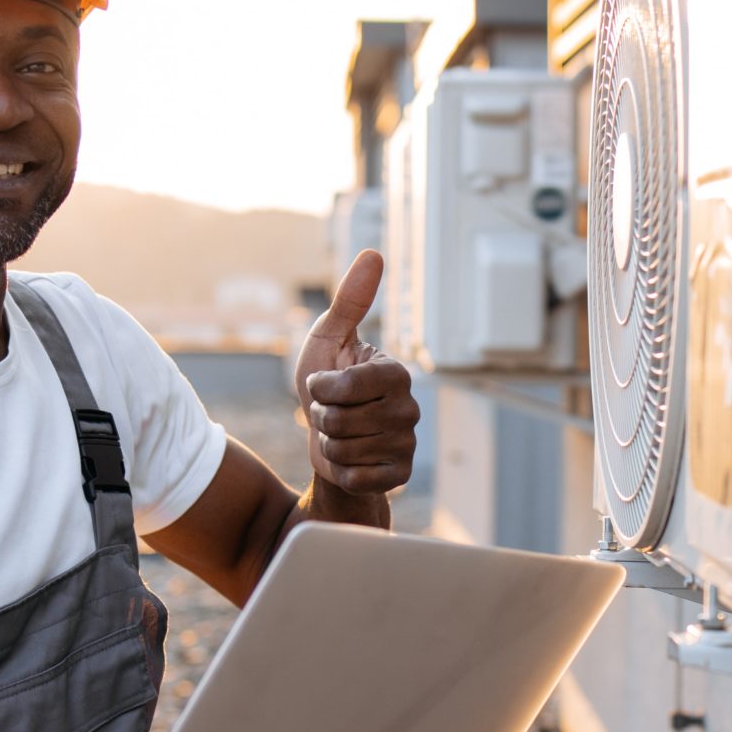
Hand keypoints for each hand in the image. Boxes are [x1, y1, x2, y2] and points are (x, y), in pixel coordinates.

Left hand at [295, 250, 418, 497]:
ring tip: (339, 434)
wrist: (326, 439)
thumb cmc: (326, 384)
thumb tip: (374, 254)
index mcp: (396, 372)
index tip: (324, 385)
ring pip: (344, 450)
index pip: (347, 386)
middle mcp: (410, 408)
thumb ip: (349, 301)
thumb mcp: (328, 339)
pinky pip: (356, 477)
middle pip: (340, 420)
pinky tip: (351, 459)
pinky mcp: (400, 474)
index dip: (322, 389)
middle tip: (331, 412)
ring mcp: (408, 443)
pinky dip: (341, 471)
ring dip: (328, 444)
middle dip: (321, 418)